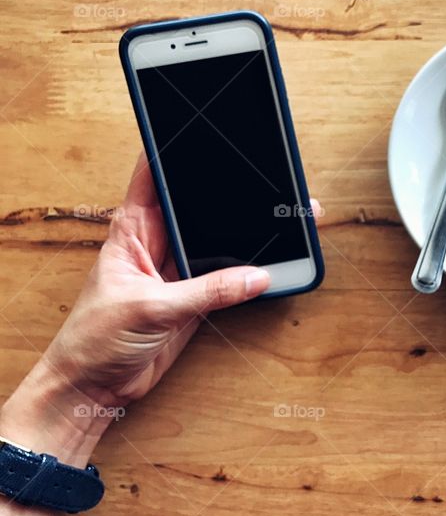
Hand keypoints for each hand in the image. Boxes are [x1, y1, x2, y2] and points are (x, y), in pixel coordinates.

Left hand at [0, 153, 320, 463]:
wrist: (93, 386)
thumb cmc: (94, 340)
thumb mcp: (151, 308)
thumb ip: (207, 291)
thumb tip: (255, 277)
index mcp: (132, 230)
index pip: (155, 176)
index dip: (177, 151)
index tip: (207, 129)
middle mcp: (157, 244)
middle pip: (200, 207)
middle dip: (231, 193)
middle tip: (268, 178)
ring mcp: (179, 271)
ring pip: (220, 242)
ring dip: (247, 235)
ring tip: (282, 220)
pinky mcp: (195, 298)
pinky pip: (229, 278)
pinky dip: (251, 274)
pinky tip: (273, 264)